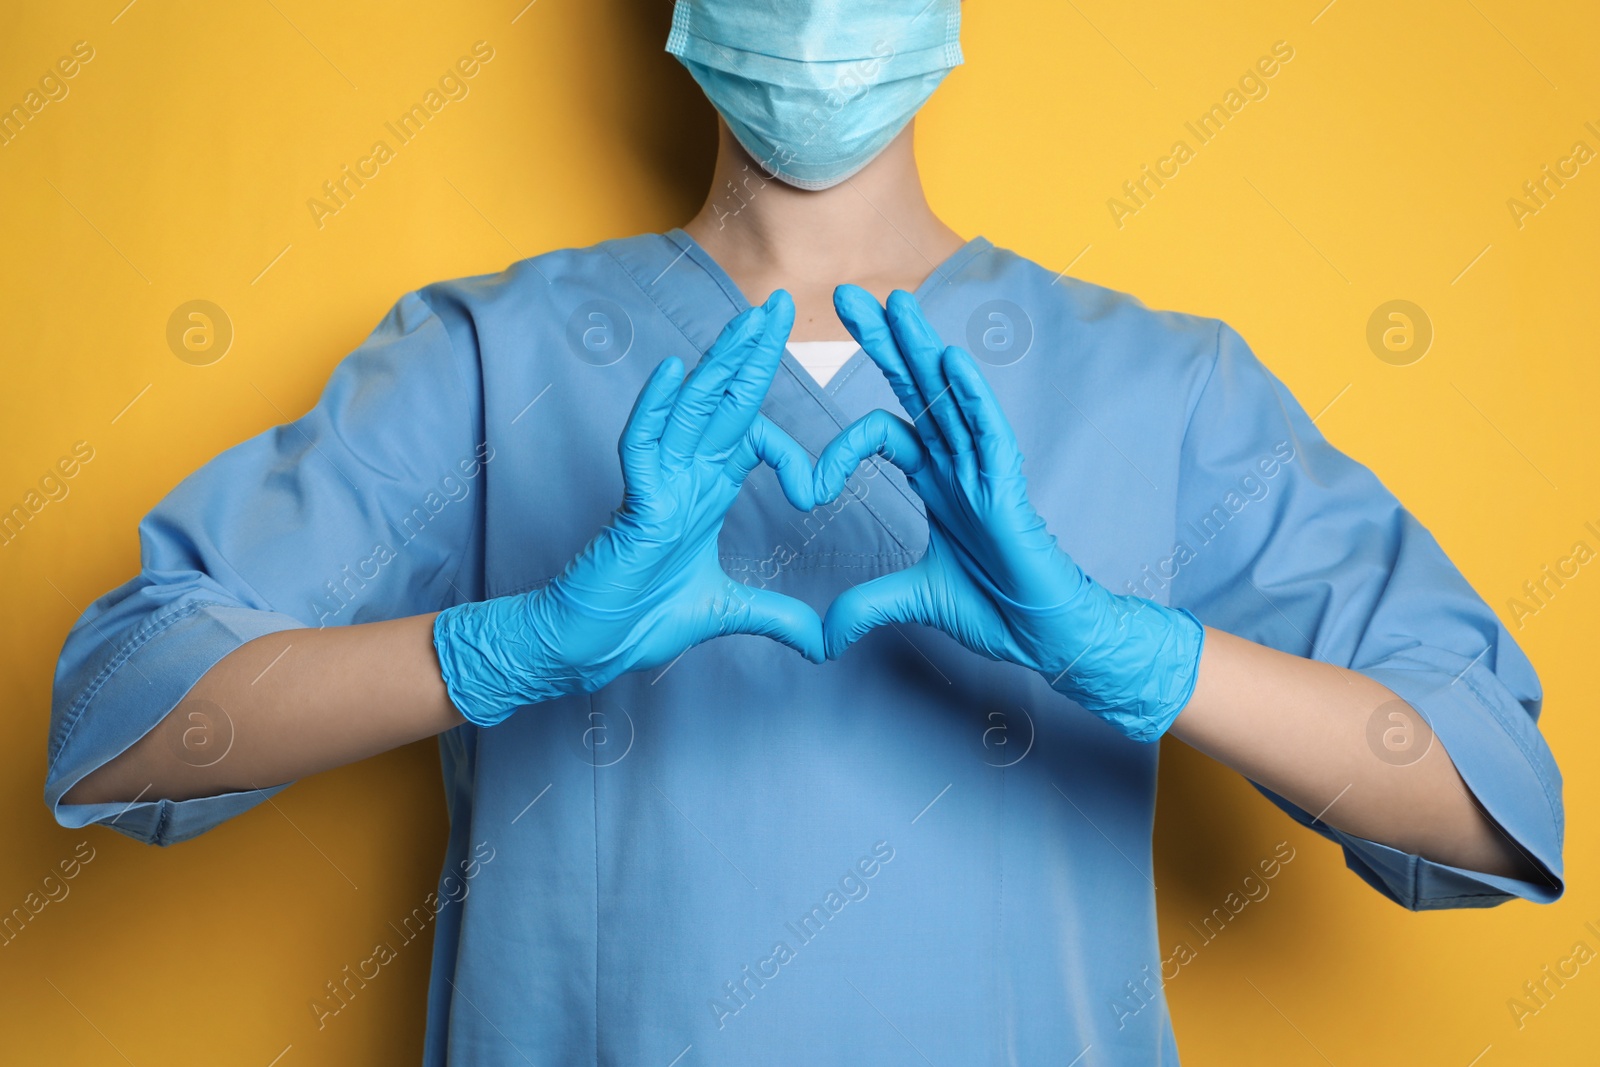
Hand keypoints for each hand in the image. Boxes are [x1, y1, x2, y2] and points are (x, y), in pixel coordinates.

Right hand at [433, 291, 821, 726]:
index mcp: (704, 492)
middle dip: (751, 354)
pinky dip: (656, 408)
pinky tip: (675, 372)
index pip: (749, 440)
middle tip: (776, 305)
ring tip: (745, 321)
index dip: (791, 451)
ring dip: (719, 364)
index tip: (822, 488)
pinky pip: (642, 446)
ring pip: (690, 410)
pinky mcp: (634, 504)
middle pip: (723, 402)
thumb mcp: (728, 614)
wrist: (591, 647)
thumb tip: (823, 641)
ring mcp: (656, 485)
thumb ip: (776, 618)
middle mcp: (682, 477)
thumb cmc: (640, 620)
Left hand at [814, 285, 1204, 741]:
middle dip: (884, 342)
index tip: (802, 486)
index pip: (885, 431)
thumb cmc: (996, 609)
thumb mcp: (913, 601)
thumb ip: (866, 606)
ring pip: (949, 396)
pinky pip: (988, 431)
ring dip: (921, 348)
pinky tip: (950, 361)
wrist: (1046, 636)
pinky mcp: (1007, 487)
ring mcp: (984, 471)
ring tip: (895, 301)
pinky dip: (971, 396)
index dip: (839, 445)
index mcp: (936, 482)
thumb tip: (821, 637)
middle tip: (847, 294)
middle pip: (915, 389)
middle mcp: (957, 464)